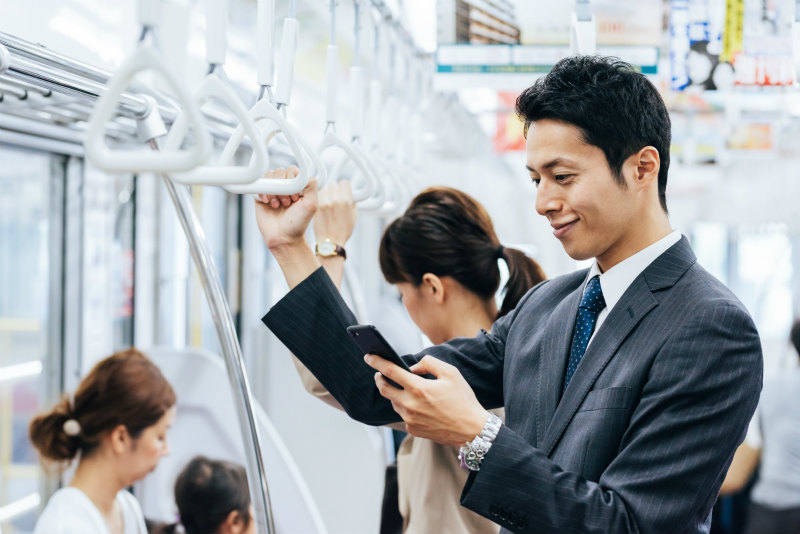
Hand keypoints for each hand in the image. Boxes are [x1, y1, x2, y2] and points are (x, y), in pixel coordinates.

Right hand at [254, 167, 317, 250]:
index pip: (293, 170)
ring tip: (277, 205)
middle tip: (287, 203)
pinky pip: (258, 184)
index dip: (293, 181)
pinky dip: (263, 192)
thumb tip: (304, 172)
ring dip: (273, 191)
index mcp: (298, 187)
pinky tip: (268, 203)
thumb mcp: (311, 204)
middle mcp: (285, 187)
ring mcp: (273, 190)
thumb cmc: (298, 224)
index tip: (296, 196)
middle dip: (283, 188)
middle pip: (280, 171)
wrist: (282, 238)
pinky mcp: (261, 196)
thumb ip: (311, 185)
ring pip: (269, 177)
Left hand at [313, 180, 356, 244]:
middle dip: (334, 190)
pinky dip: (319, 198)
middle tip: (335, 198)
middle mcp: (334, 199)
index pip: (344, 183)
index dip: (344, 188)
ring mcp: (323, 202)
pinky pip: (317, 195)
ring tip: (327, 203)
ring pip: (324, 189)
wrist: (330, 242)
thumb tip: (348, 192)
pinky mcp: (315, 206)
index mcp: (346, 201)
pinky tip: (322, 206)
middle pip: (333, 184)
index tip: (343, 192)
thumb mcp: (353, 215)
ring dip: (326, 193)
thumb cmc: (342, 230)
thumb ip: (351, 201)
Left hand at [365, 354, 489, 446]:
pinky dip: (406, 407)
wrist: (471, 430)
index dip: (377, 362)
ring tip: (408, 390)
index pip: (390, 371)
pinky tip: (419, 406)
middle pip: (384, 388)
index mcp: (418, 388)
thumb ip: (429, 363)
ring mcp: (409, 419)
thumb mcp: (451, 373)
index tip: (369, 357)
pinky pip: (403, 415)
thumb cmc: (463, 400)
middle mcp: (410, 405)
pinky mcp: (412, 429)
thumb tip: (412, 368)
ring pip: (394, 402)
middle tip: (380, 374)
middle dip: (379, 379)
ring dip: (395, 394)